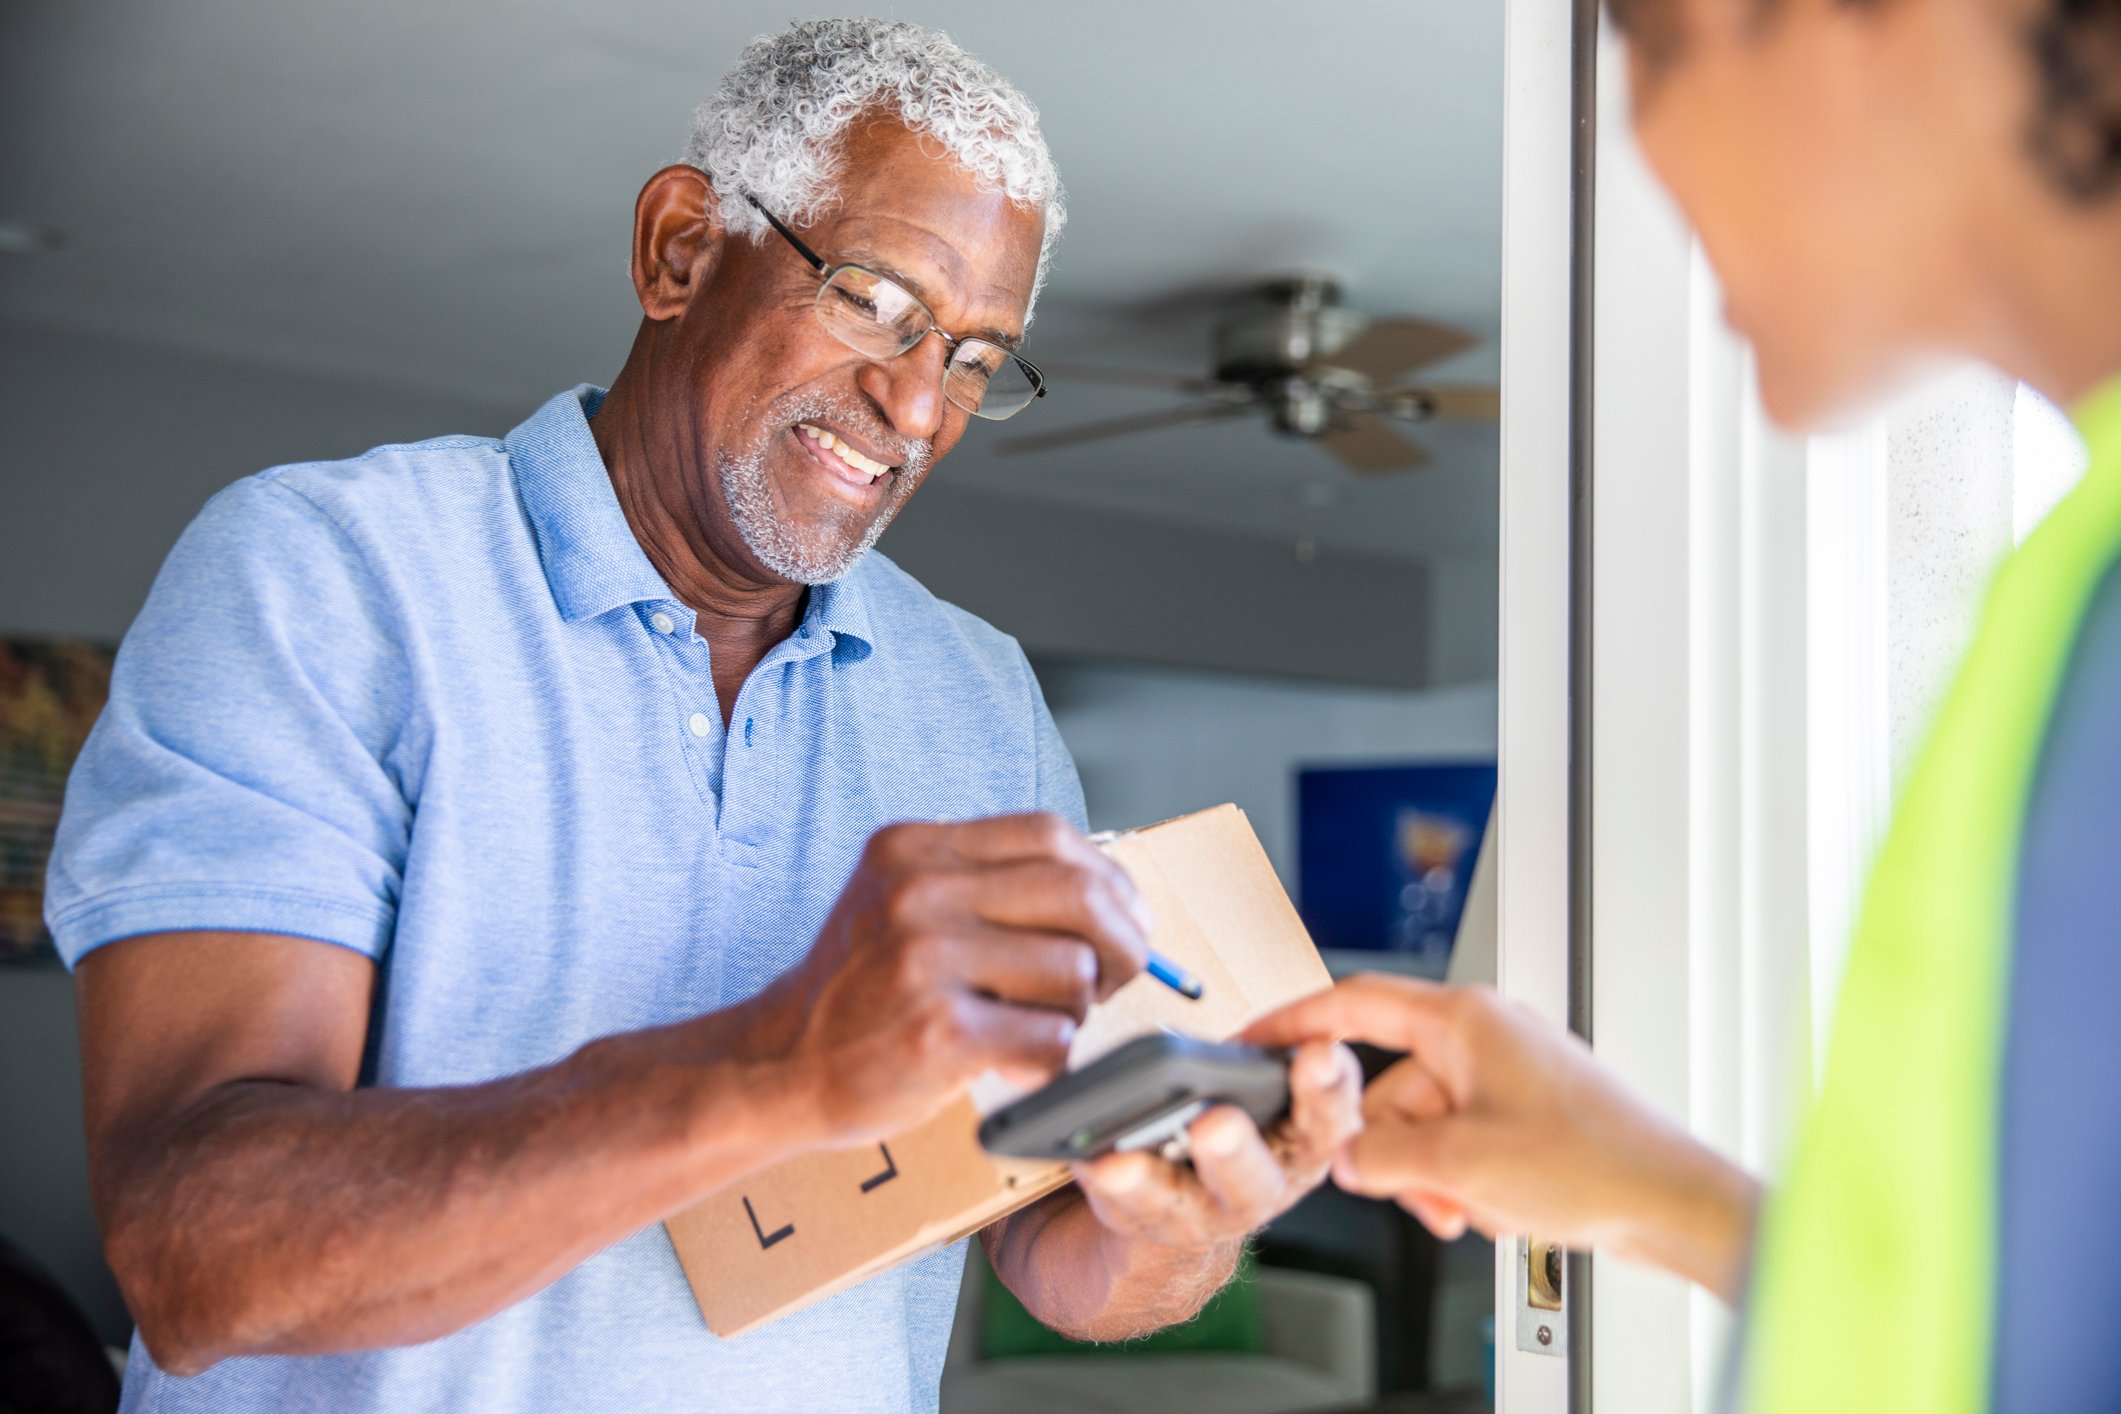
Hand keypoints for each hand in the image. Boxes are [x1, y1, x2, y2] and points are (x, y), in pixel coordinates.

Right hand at [748, 813, 1150, 1144]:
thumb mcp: (903, 902)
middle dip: (1123, 943)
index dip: (1106, 877)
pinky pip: (1051, 1037)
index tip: (1123, 916)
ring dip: (1074, 1010)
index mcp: (914, 847)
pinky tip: (1007, 1062)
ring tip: (1028, 1025)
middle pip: (1080, 894)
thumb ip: (986, 885)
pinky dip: (1048, 1059)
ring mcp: (924, 960)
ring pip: (1074, 970)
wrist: (778, 1065)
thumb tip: (1113, 897)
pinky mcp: (938, 1033)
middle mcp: (916, 891)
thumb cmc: (861, 992)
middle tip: (1115, 979)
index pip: (1049, 833)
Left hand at [1070, 1040, 1363, 1249]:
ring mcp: (1204, 1216)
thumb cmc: (1229, 1116)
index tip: (1320, 1054)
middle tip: (1215, 1123)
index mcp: (1301, 1142)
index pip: (1329, 1117)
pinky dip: (1100, 1185)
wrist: (1180, 1201)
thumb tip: (1249, 1028)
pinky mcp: (1150, 1226)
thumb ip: (1264, 1059)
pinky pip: (1123, 1209)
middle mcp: (1261, 1187)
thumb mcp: (1258, 1084)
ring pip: (1179, 1205)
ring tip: (1120, 1163)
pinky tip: (1084, 1163)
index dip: (1329, 1088)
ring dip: (1150, 1182)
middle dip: (1235, 1151)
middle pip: (1255, 1178)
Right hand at [1244, 975, 1759, 1301]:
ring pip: (1426, 1126)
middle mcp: (1484, 1036)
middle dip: (1396, 1153)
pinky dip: (1466, 1180)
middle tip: (1422, 1191)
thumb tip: (1346, 1156)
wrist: (1672, 1201)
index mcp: (1464, 1019)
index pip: (1356, 1003)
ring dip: (1435, 1178)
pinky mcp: (1525, 1113)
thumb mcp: (1460, 1165)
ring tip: (1475, 1208)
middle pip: (1391, 1089)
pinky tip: (1497, 1207)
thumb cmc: (1594, 1163)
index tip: (1256, 1040)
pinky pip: (1462, 1143)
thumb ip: (1383, 1157)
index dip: (1296, 1022)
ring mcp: (1507, 1075)